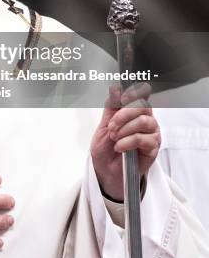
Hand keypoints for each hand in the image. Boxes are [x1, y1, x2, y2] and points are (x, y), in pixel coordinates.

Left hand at [90, 84, 160, 200]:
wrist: (106, 171)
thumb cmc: (106, 148)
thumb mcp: (104, 124)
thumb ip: (111, 106)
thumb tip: (115, 87)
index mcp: (134, 110)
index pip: (142, 93)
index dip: (134, 92)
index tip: (122, 98)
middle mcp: (145, 119)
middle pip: (143, 105)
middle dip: (123, 114)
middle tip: (111, 127)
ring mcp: (151, 133)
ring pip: (143, 121)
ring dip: (124, 129)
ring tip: (114, 138)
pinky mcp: (153, 148)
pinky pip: (142, 139)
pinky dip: (127, 142)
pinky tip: (120, 147)